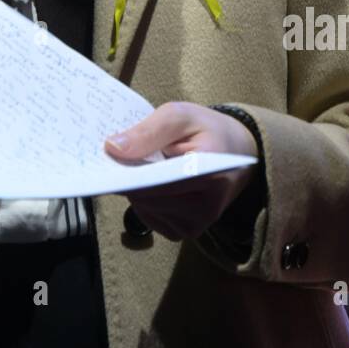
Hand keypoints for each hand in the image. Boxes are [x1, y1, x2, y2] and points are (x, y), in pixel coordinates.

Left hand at [103, 101, 259, 241]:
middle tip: (134, 154)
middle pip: (145, 197)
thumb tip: (113, 149)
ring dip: (138, 187)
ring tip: (152, 166)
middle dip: (132, 175)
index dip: (129, 170)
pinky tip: (156, 183)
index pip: (155, 182)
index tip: (110, 155)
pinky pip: (149, 216)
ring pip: (144, 208)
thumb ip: (148, 131)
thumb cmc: (208, 130)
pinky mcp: (185, 232)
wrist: (238, 153)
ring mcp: (195, 225)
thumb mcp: (181, 115)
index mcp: (207, 175)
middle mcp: (204, 209)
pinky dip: (145, 198)